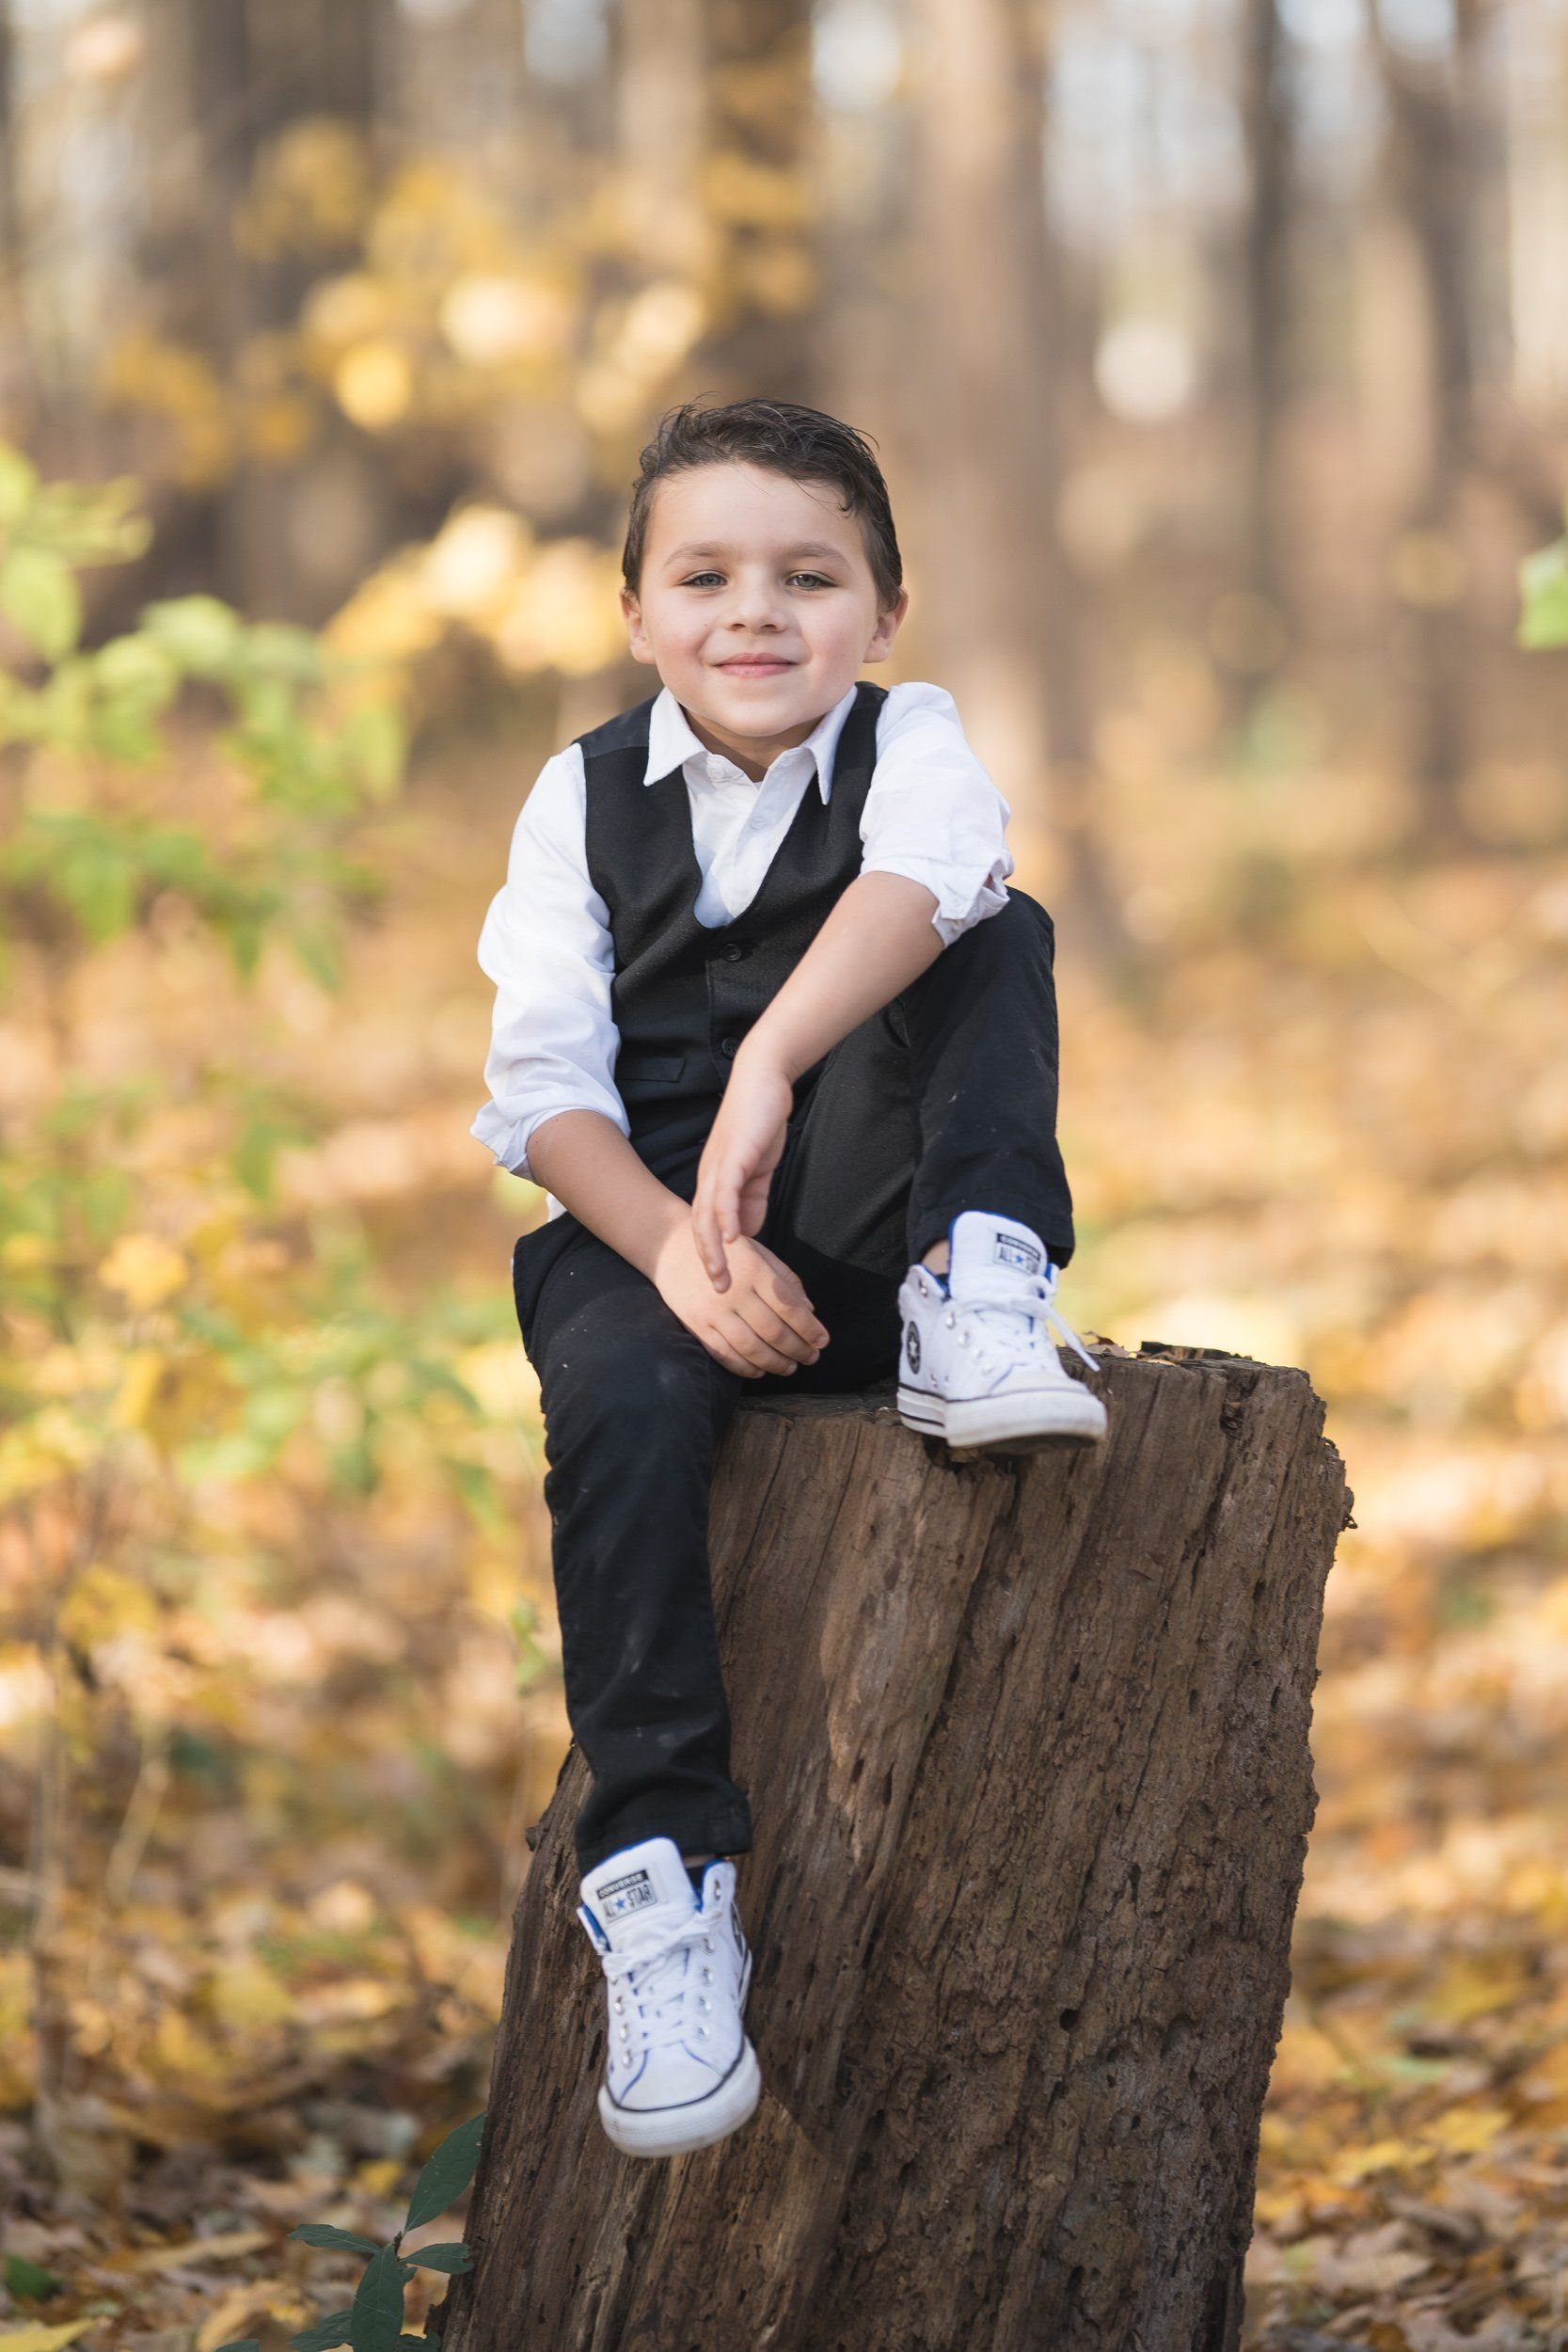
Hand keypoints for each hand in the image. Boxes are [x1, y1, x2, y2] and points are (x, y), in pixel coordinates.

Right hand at [650, 1219, 828, 1378]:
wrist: (671, 1245)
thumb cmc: (724, 1251)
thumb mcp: (758, 1253)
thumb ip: (785, 1280)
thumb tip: (810, 1310)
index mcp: (754, 1271)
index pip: (790, 1308)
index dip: (810, 1329)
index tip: (823, 1341)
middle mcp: (735, 1292)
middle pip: (774, 1331)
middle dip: (798, 1349)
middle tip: (811, 1359)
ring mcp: (713, 1311)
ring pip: (751, 1348)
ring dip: (775, 1363)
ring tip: (790, 1368)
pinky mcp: (696, 1325)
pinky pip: (724, 1354)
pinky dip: (745, 1368)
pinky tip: (760, 1370)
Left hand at [691, 1046, 794, 1290]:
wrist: (764, 1080)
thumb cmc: (760, 1122)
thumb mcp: (757, 1170)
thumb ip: (752, 1201)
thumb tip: (746, 1233)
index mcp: (716, 1183)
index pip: (706, 1227)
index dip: (711, 1258)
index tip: (720, 1286)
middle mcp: (711, 1178)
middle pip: (700, 1228)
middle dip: (707, 1263)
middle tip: (717, 1293)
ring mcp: (720, 1167)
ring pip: (709, 1215)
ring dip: (712, 1249)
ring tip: (720, 1276)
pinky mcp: (735, 1155)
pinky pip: (727, 1192)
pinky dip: (726, 1216)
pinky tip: (731, 1238)